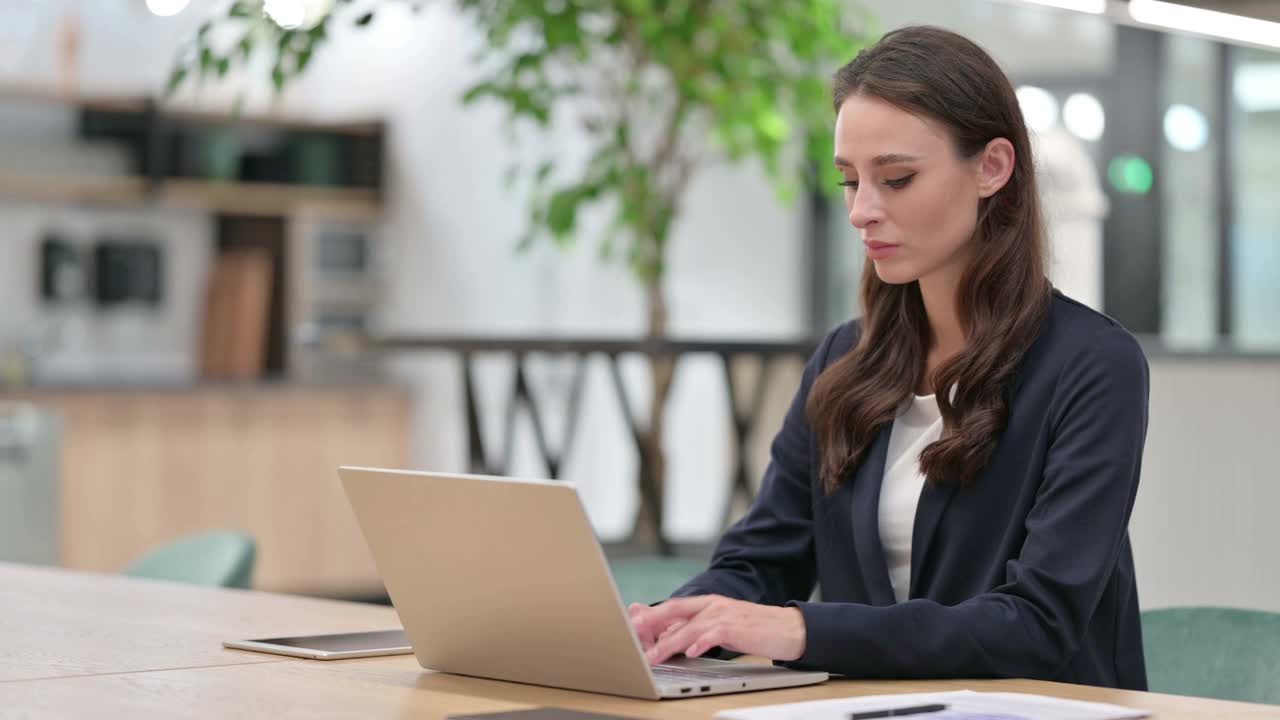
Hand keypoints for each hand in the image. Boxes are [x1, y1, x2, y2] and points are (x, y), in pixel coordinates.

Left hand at [627, 595, 806, 665]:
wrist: (789, 628)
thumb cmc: (754, 630)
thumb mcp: (723, 627)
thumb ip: (700, 630)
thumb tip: (676, 640)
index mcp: (708, 604)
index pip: (674, 607)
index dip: (653, 615)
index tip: (632, 623)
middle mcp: (713, 605)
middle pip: (676, 611)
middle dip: (652, 621)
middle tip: (632, 632)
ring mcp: (725, 615)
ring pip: (690, 627)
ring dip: (669, 643)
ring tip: (654, 656)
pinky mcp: (737, 627)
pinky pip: (715, 634)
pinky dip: (701, 643)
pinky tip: (690, 652)